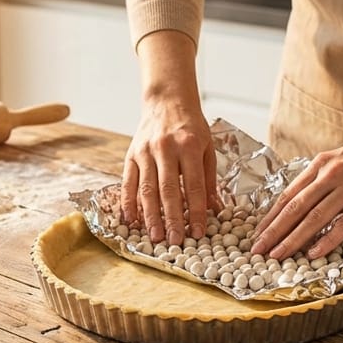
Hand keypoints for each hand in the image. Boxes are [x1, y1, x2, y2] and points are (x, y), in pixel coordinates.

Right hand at [121, 31, 218, 243]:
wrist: (167, 100)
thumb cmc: (191, 126)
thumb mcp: (208, 148)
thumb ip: (209, 179)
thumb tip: (214, 210)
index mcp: (190, 146)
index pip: (194, 186)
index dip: (196, 211)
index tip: (198, 232)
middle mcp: (166, 149)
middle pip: (168, 190)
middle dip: (172, 219)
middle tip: (175, 242)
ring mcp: (145, 152)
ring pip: (147, 189)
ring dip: (150, 216)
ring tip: (155, 237)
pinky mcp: (131, 154)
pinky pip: (128, 182)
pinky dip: (128, 203)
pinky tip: (131, 220)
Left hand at [251, 60, 342, 259]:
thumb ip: (324, 180)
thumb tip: (304, 204)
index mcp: (322, 164)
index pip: (288, 195)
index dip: (270, 218)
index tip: (256, 236)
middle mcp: (331, 173)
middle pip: (295, 208)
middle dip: (273, 233)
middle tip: (256, 252)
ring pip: (314, 217)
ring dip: (292, 240)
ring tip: (276, 257)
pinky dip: (326, 239)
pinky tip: (313, 253)